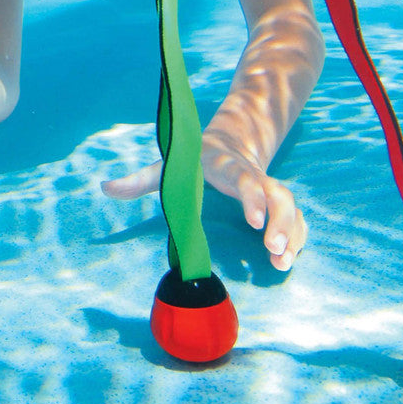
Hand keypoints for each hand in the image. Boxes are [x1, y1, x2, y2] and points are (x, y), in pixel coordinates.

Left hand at [101, 127, 305, 271]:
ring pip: (291, 208)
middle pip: (278, 194)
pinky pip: (297, 219)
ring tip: (282, 264)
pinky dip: (298, 238)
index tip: (254, 222)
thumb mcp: (168, 163)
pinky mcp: (278, 204)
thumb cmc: (195, 159)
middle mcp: (254, 176)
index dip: (251, 197)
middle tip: (273, 250)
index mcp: (227, 165)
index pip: (243, 178)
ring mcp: (270, 189)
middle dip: (281, 221)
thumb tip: (104, 188)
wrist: (234, 139)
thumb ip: (139, 179)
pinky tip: (289, 260)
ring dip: (292, 235)